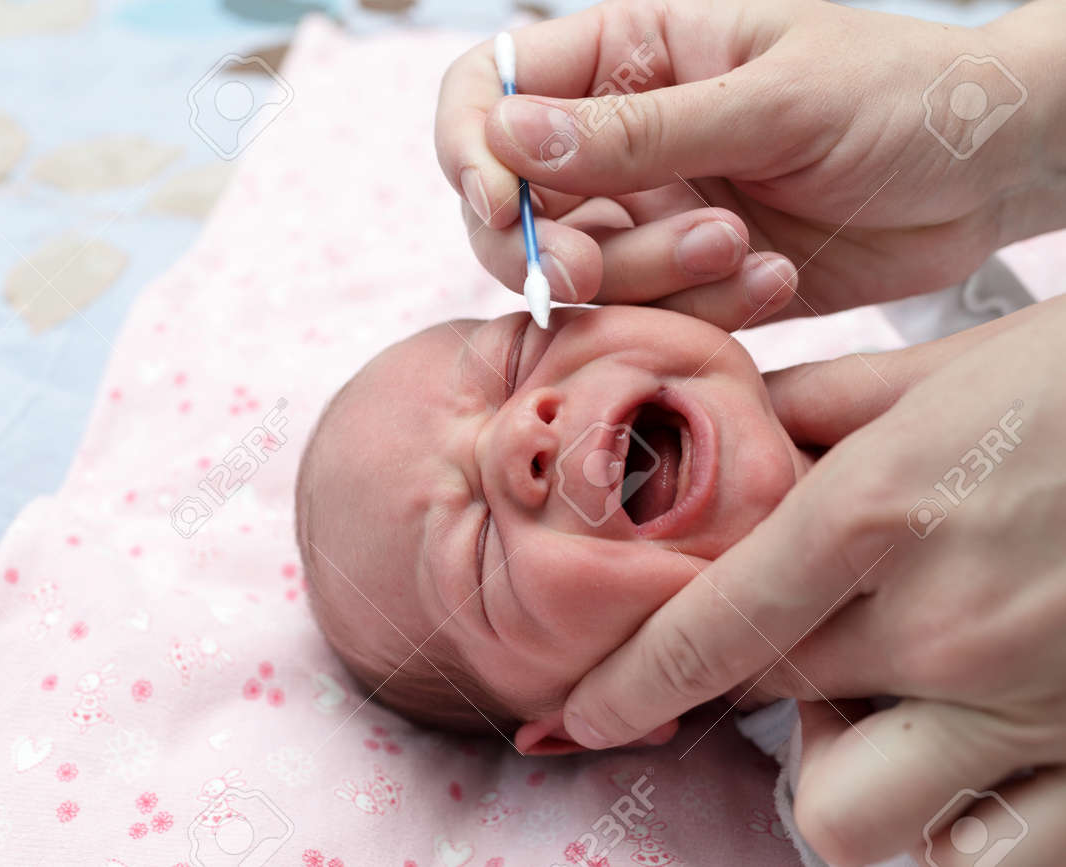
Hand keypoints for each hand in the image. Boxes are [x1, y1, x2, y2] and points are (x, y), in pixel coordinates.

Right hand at [435, 0, 1065, 328]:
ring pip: (580, 272)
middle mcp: (621, 136)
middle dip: (544, 246)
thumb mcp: (771, 101)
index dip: (468, 150)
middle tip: (591, 269)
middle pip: (511, 205)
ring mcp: (652, 210)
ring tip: (741, 248)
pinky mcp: (687, 278)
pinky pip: (648, 314)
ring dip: (647, 276)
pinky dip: (700, 309)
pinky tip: (772, 276)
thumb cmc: (900, 97)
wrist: (990, 173)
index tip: (494, 205)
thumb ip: (639, 131)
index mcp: (626, 54)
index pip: (492, 91)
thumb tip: (509, 139)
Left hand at [561, 296, 1065, 864]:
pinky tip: (961, 778)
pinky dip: (951, 833)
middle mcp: (941, 625)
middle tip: (779, 670)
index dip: (624, 688)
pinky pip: (989, 855)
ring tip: (871, 727)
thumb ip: (821, 406)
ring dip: (836, 784)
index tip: (576, 715)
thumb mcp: (945, 367)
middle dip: (746, 705)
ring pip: (859, 819)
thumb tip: (730, 429)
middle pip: (772, 716)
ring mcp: (1030, 706)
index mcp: (879, 514)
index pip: (709, 631)